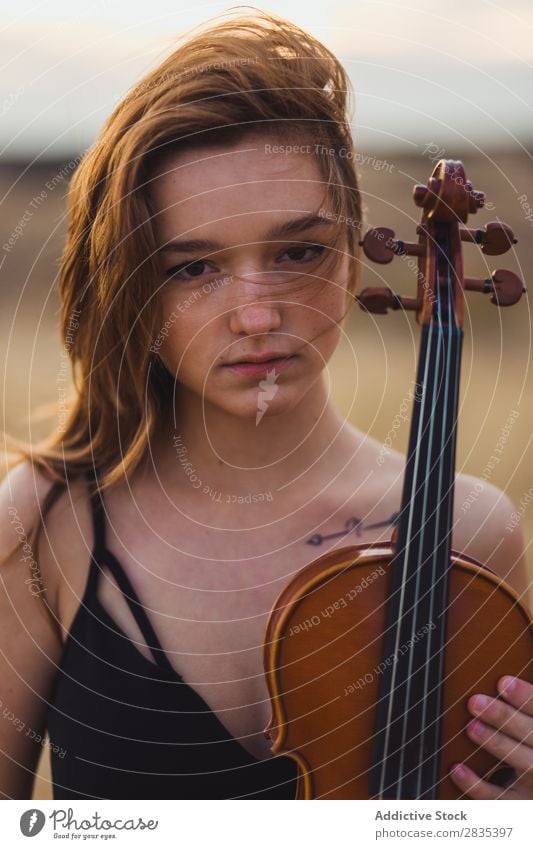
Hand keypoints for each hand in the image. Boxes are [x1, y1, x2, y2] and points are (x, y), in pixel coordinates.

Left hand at [449, 676, 532, 798]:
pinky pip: (500, 799)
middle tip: (475, 701)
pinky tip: (457, 769)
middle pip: (532, 734)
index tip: (502, 681)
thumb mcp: (529, 728)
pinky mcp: (522, 806)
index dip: (526, 696)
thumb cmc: (529, 746)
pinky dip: (476, 785)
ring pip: (522, 763)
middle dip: (504, 717)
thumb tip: (500, 680)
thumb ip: (524, 709)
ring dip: (496, 744)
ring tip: (471, 727)